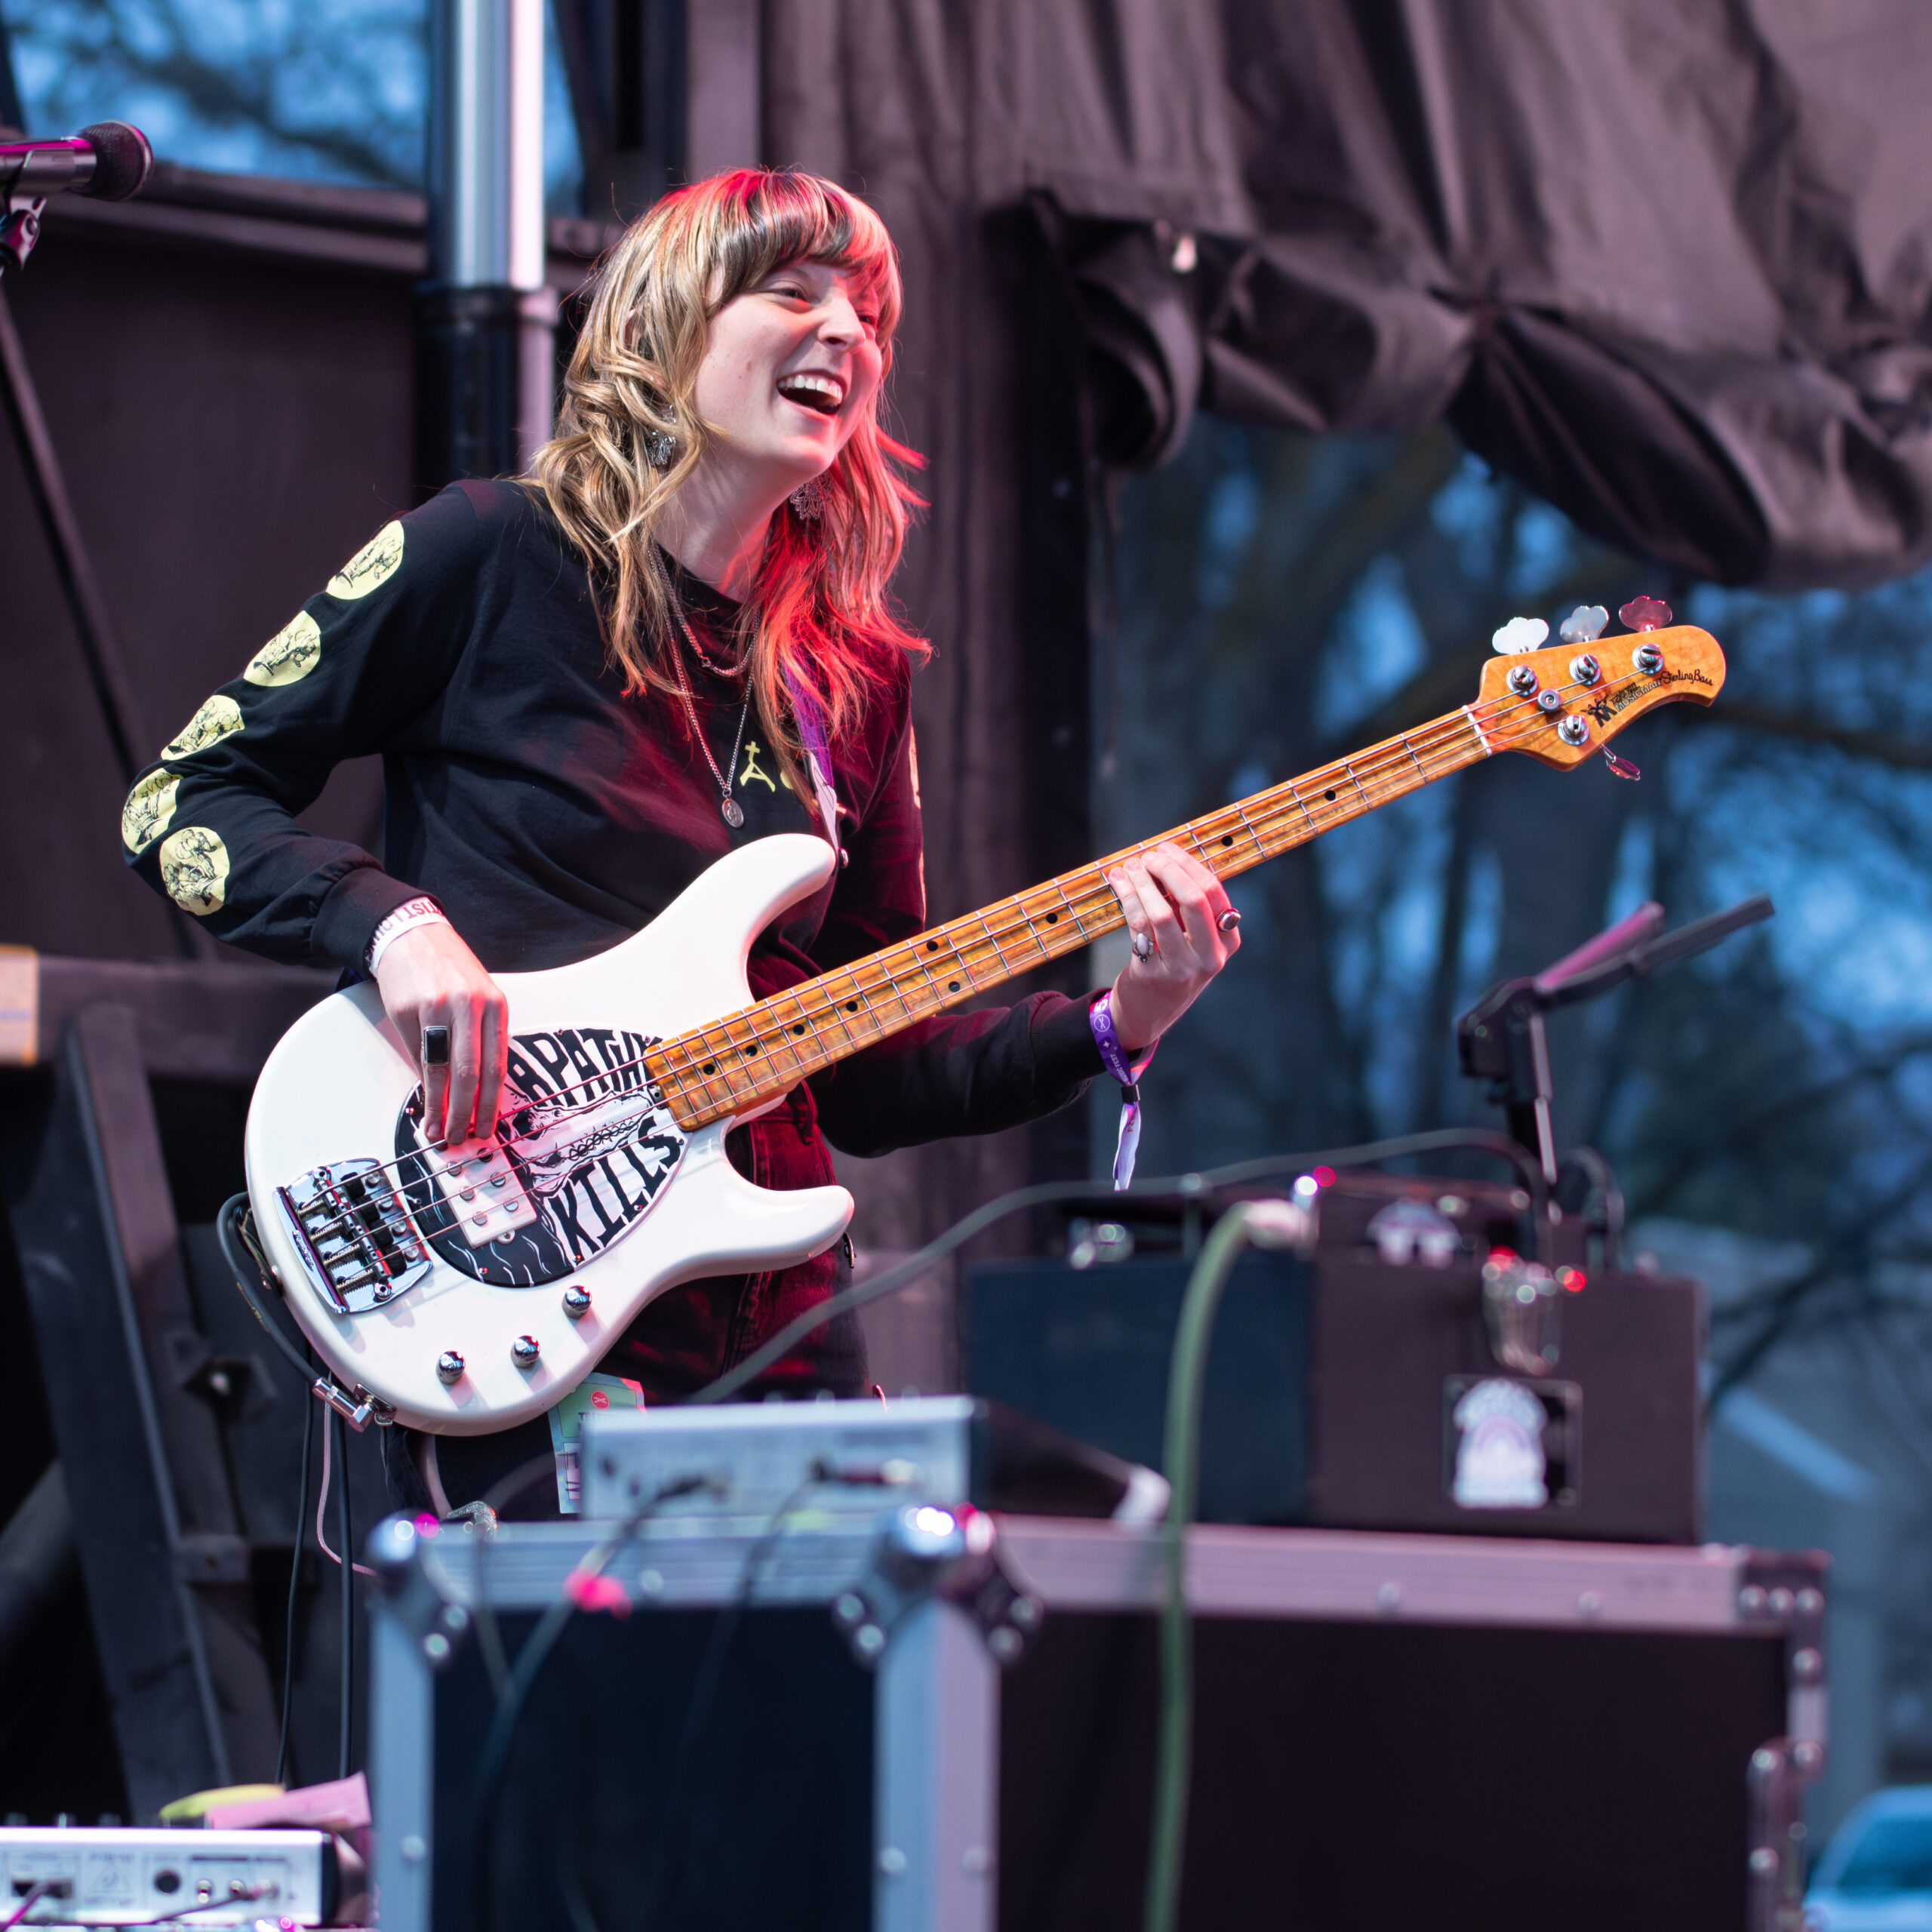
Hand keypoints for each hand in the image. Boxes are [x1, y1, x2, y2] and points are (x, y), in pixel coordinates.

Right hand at [374, 921, 508, 1144]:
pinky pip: (418, 1055)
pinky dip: (422, 1084)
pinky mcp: (410, 1010)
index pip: (497, 1065)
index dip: (492, 1102)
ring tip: (439, 1129)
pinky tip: (424, 1101)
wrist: (413, 935)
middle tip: (463, 1136)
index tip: (488, 1126)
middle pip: (472, 1073)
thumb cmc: (448, 970)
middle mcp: (471, 1006)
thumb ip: (479, 1038)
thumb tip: (475, 1090)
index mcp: (495, 1006)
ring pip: (443, 1069)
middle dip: (467, 1112)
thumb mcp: (477, 997)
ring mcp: (439, 1008)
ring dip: (441, 1106)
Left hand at [1104, 841, 1240, 1053]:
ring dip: (1142, 883)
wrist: (1150, 1012)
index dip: (1187, 864)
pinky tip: (1118, 883)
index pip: (1213, 892)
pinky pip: (1138, 927)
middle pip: (1193, 900)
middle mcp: (1210, 956)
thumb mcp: (1194, 939)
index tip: (1166, 848)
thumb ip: (1188, 906)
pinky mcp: (1153, 974)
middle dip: (1167, 870)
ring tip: (1128, 867)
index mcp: (1228, 941)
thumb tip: (1166, 858)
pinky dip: (1127, 899)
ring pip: (1161, 913)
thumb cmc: (1172, 964)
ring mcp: (1182, 968)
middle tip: (1147, 856)